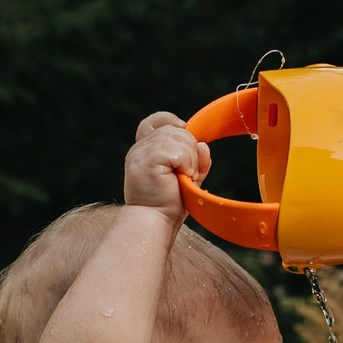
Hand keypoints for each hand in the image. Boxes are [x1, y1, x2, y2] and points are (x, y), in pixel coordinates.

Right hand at [123, 110, 205, 224]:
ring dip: (190, 159)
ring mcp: (141, 153)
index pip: (153, 122)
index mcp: (145, 150)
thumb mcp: (186, 176)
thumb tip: (203, 145)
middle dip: (190, 150)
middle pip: (175, 131)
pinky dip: (187, 164)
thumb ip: (195, 159)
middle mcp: (140, 148)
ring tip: (183, 178)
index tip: (183, 129)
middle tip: (187, 174)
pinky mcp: (147, 160)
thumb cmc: (168, 204)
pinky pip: (178, 150)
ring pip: (180, 138)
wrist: (155, 221)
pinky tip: (182, 177)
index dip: (169, 120)